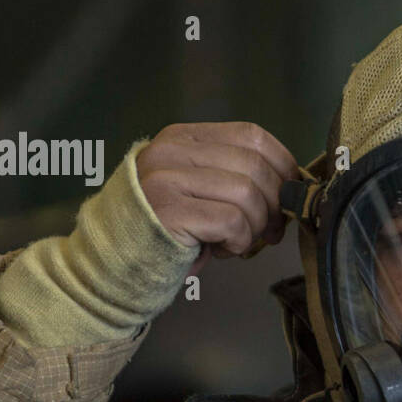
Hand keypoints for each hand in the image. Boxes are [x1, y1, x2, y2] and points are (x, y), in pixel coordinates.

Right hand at [137, 122, 298, 275]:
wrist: (110, 267)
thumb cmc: (164, 232)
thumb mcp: (197, 190)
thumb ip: (233, 177)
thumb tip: (291, 187)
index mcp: (182, 138)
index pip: (251, 134)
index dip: (282, 164)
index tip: (291, 192)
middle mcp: (171, 152)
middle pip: (254, 165)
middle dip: (276, 203)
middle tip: (271, 231)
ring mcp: (165, 179)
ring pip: (247, 193)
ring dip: (256, 226)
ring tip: (239, 241)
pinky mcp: (168, 212)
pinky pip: (232, 221)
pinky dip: (240, 241)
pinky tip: (224, 250)